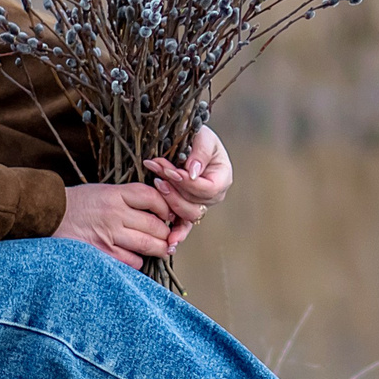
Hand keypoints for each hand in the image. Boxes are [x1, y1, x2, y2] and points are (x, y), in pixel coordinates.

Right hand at [56, 181, 177, 265]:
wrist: (47, 216)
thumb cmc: (78, 204)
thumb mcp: (103, 191)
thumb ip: (129, 198)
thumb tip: (158, 209)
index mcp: (115, 195)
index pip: (152, 198)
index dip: (166, 207)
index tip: (168, 214)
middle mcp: (114, 214)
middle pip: (155, 225)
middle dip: (166, 232)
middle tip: (168, 235)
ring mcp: (108, 236)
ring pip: (148, 246)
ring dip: (158, 248)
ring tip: (159, 247)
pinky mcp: (102, 254)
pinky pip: (132, 261)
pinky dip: (138, 260)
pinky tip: (135, 255)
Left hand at [144, 123, 232, 251]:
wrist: (186, 140)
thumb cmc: (195, 136)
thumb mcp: (201, 137)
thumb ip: (199, 152)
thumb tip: (193, 173)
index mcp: (222, 178)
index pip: (206, 188)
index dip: (188, 182)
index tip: (170, 171)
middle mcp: (214, 195)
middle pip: (195, 203)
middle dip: (174, 189)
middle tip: (158, 174)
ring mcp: (200, 205)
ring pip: (186, 214)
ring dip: (169, 202)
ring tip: (156, 184)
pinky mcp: (186, 210)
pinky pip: (184, 226)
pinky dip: (177, 234)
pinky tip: (169, 242)